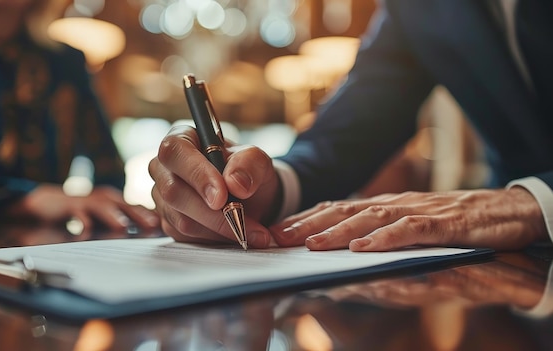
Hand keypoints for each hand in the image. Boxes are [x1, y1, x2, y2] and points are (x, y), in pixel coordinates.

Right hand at [1, 184, 159, 232]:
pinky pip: (77, 212)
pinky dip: (82, 222)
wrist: (47, 206)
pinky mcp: (69, 205)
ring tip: (123, 228)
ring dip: (113, 216)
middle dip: (140, 215)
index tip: (167, 228)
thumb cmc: (83, 216)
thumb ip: (123, 227)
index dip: (152, 217)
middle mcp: (106, 199)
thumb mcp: (105, 222)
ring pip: (103, 207)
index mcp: (118, 203)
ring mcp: (88, 200)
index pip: (139, 209)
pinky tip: (85, 233)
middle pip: (126, 206)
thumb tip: (151, 238)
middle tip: (153, 226)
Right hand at [149, 125, 280, 247]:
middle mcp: (164, 167)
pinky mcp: (168, 221)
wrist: (250, 197)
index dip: (196, 174)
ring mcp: (162, 196)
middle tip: (241, 221)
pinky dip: (213, 238)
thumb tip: (235, 183)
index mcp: (181, 139)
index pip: (175, 152)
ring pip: (180, 219)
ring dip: (218, 229)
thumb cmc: (246, 171)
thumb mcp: (257, 160)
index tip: (222, 196)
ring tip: (250, 230)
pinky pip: (185, 236)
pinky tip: (233, 233)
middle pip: (173, 191)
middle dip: (210, 212)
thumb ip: (249, 163)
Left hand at [270, 188, 547, 250]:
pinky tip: (363, 248)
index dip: (307, 218)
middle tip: (278, 237)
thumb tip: (349, 254)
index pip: (338, 209)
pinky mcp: (444, 223)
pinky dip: (384, 238)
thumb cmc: (458, 222)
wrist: (510, 211)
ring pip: (371, 219)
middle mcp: (396, 204)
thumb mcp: (414, 226)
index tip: (278, 230)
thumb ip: (384, 236)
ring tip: (311, 244)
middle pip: (345, 211)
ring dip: (338, 231)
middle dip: (309, 224)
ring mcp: (419, 211)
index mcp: (386, 206)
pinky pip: (410, 230)